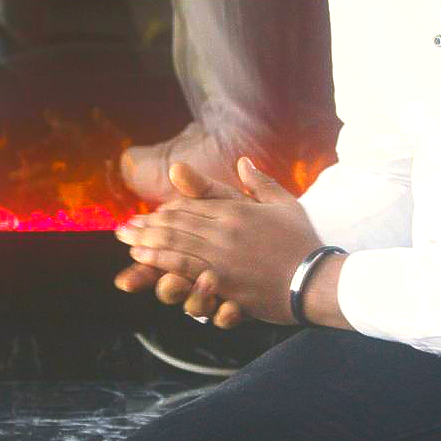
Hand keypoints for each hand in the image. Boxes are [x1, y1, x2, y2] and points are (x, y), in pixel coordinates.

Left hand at [115, 157, 321, 326]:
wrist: (317, 278)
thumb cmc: (303, 243)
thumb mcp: (284, 204)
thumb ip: (261, 182)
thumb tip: (244, 161)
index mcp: (237, 210)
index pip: (192, 206)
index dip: (167, 210)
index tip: (149, 214)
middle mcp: (225, 229)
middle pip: (177, 222)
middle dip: (147, 225)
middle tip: (123, 228)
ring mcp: (223, 254)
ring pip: (175, 242)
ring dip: (147, 240)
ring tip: (126, 241)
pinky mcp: (224, 279)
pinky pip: (185, 266)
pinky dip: (160, 259)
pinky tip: (142, 258)